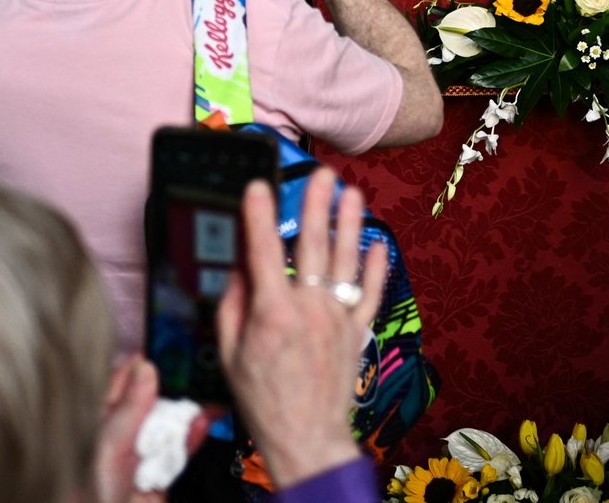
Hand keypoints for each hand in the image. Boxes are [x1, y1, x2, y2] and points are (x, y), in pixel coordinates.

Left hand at [89, 356, 206, 502]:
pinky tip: (205, 420)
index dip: (150, 357)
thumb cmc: (93, 489)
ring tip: (210, 392)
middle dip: (180, 380)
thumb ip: (129, 409)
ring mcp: (148, 445)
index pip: (128, 376)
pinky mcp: (166, 464)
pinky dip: (196, 433)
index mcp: (105, 414)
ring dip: (192, 406)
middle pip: (158, 394)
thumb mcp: (110, 445)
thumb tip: (146, 368)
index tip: (174, 341)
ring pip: (174, 418)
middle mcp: (128, 426)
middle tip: (201, 363)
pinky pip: (185, 444)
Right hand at [217, 174, 385, 489]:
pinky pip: (370, 294)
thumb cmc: (263, 399)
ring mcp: (337, 318)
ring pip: (347, 261)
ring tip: (353, 194)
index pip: (264, 252)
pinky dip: (375, 268)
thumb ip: (233, 306)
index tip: (257, 186)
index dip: (259, 215)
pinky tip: (378, 244)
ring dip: (351, 224)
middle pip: (314, 245)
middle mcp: (309, 308)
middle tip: (321, 174)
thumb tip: (240, 269)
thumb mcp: (230, 353)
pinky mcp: (357, 332)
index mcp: (272, 313)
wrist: (305, 435)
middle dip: (316, 204)